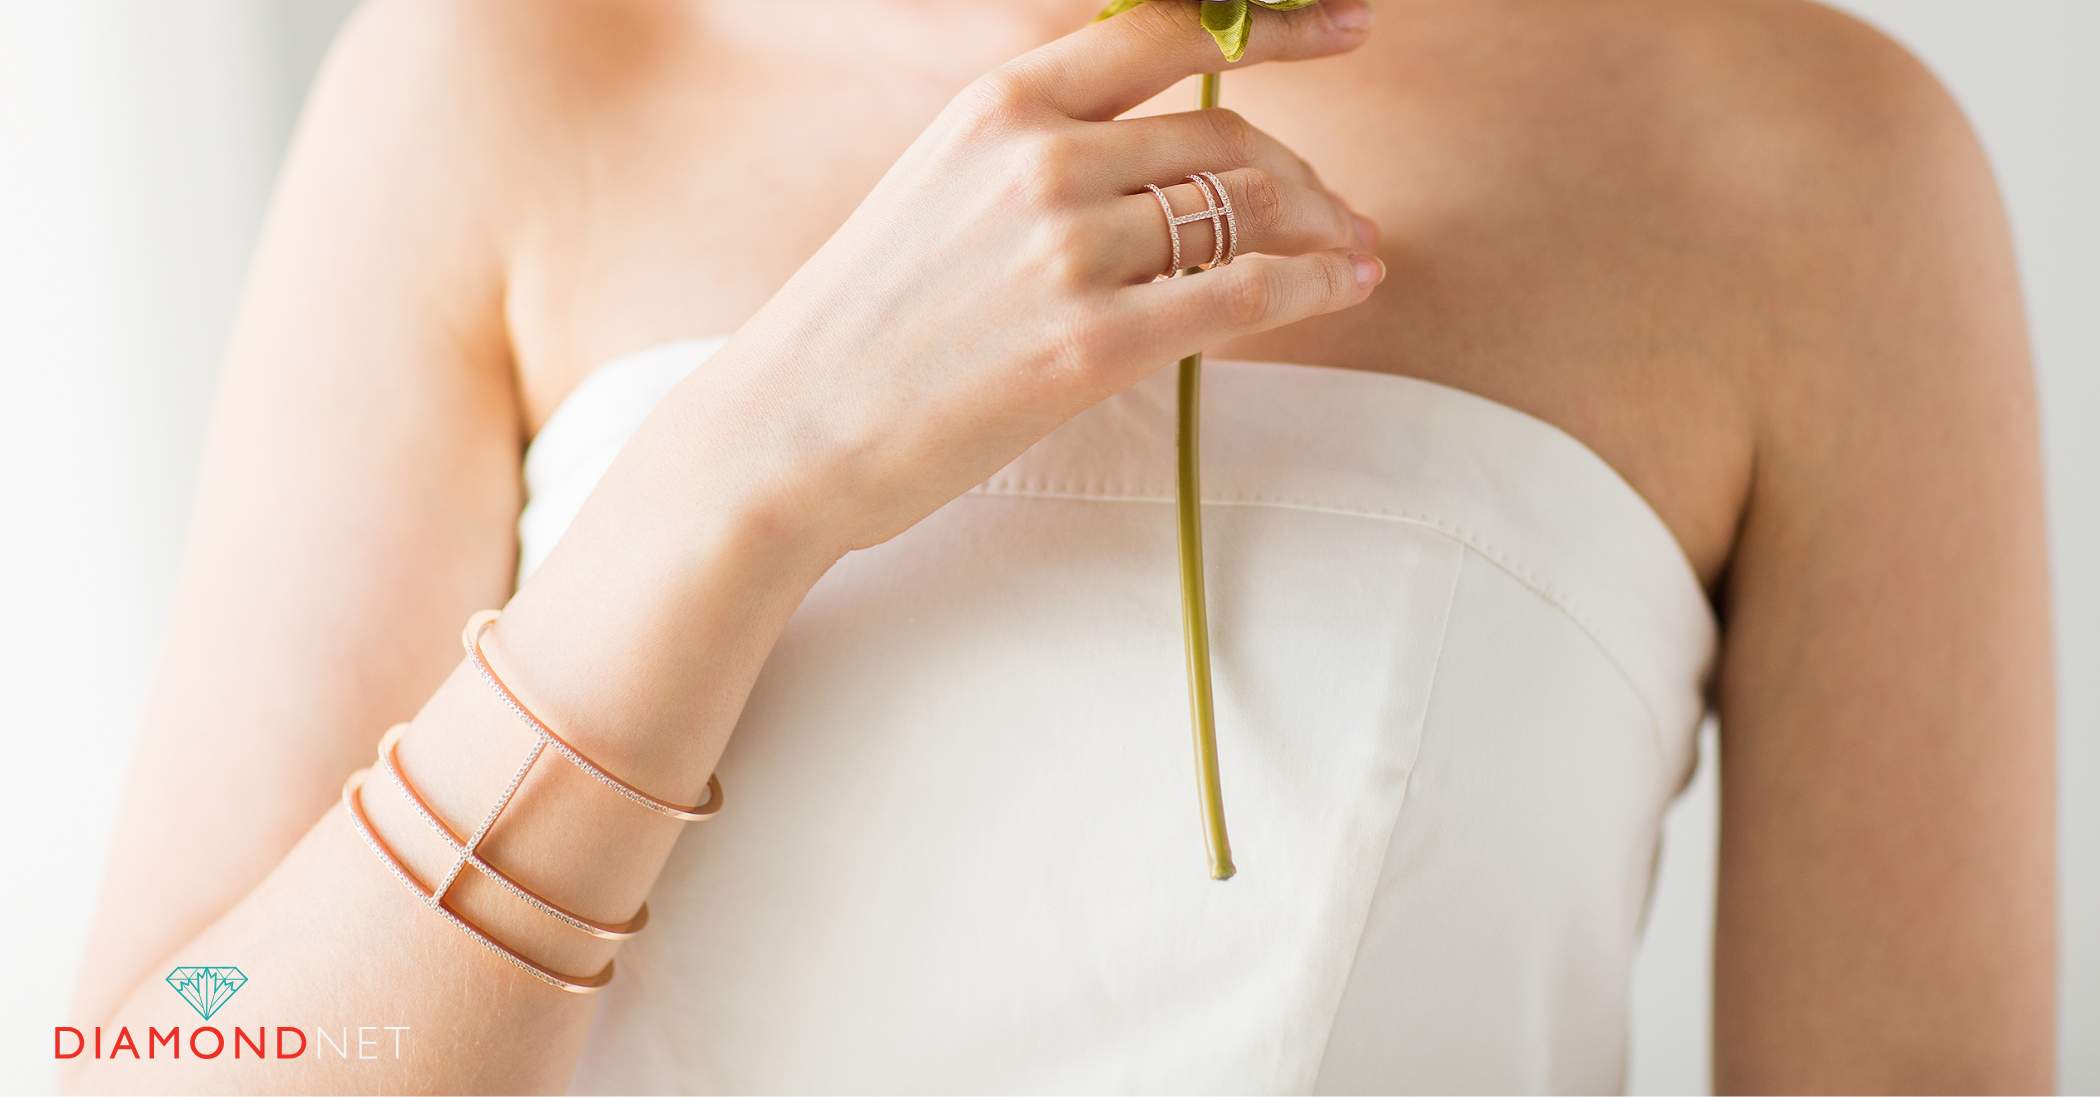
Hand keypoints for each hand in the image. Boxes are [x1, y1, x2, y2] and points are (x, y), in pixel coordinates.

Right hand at [674, 0, 1382, 555]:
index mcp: (1003, 104)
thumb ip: (1040, 153)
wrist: (790, 428)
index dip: (1276, 24)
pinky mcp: (1089, 342)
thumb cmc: (866, 321)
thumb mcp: (938, 187)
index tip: (1347, 24)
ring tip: (1352, 255)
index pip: (1168, 31)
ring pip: (1246, 211)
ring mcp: (1067, 249)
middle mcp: (1041, 157)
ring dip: (1323, 231)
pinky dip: (1314, 284)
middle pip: (1225, 137)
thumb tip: (1157, 156)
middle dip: (1304, 174)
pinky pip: (1242, 293)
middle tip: (1341, 212)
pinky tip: (1344, 287)